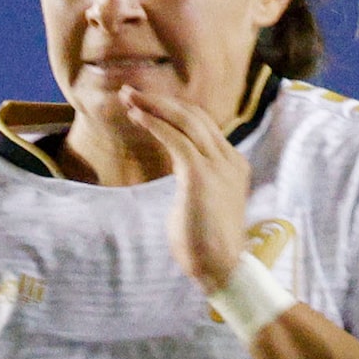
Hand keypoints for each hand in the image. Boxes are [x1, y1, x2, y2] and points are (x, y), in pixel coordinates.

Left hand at [121, 86, 251, 289]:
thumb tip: (178, 171)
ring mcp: (218, 165)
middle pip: (195, 116)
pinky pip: (176, 140)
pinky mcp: (201, 176)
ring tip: (127, 98)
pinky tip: (137, 116)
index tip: (146, 104)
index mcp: (231, 163)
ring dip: (154, 106)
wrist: (221, 267)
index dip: (174, 111)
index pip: (203, 125)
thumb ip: (194, 180)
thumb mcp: (201, 202)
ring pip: (186, 122)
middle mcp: (229, 158)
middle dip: (161, 101)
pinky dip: (155, 125)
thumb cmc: (204, 243)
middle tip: (130, 91)